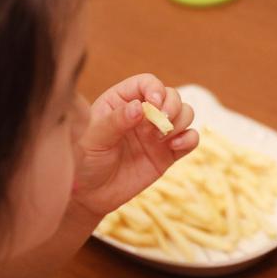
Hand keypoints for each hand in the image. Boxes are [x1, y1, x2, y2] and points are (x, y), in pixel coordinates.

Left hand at [72, 74, 198, 216]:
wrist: (91, 194)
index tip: (154, 105)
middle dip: (172, 106)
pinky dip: (190, 139)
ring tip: (162, 139)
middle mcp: (143, 113)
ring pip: (185, 113)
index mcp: (121, 101)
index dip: (155, 89)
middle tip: (160, 124)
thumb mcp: (94, 139)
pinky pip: (190, 139)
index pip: (146, 83)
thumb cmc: (85, 161)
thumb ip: (115, 121)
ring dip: (181, 121)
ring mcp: (157, 133)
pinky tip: (175, 147)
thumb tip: (138, 107)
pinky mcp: (168, 153)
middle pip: (172, 95)